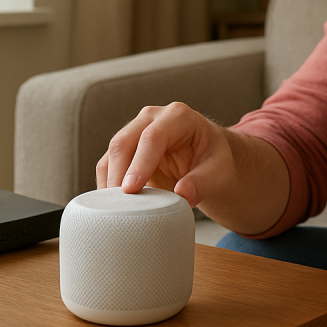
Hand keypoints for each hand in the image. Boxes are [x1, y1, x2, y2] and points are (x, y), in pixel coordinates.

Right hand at [96, 102, 233, 205]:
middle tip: (119, 207)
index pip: (153, 137)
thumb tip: (182, 196)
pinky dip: (107, 185)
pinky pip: (108, 166)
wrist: (208, 158)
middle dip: (118, 174)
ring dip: (109, 182)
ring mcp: (135, 131)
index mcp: (178, 116)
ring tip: (115, 210)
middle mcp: (152, 118)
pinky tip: (113, 206)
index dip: (140, 163)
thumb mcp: (218, 171)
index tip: (131, 189)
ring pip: (111, 154)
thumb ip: (203, 182)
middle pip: (124, 142)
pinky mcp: (126, 149)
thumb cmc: (214, 160)